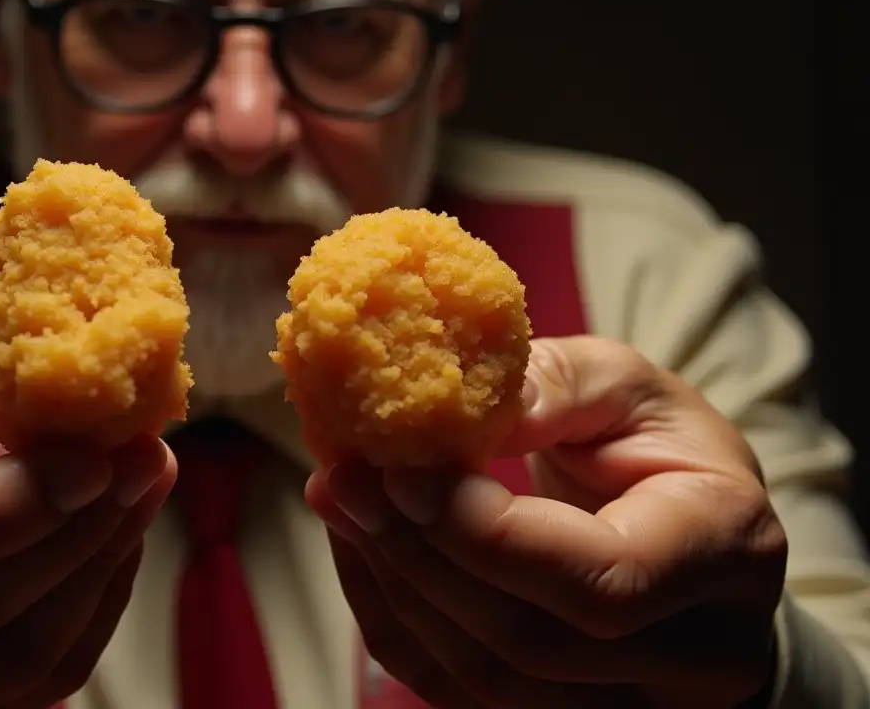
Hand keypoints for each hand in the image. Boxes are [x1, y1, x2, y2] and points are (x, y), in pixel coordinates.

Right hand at [0, 299, 174, 708]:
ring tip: (142, 484)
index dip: (1, 512)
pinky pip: (31, 682)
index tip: (93, 458)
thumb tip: (75, 377)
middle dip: (73, 534)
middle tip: (145, 457)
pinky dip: (92, 605)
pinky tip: (113, 534)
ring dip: (99, 569)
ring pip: (7, 662)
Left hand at [306, 336, 786, 708]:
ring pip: (487, 679)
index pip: (603, 578)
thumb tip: (454, 400)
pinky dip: (393, 618)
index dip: (489, 535)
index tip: (403, 470)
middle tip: (346, 478)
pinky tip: (359, 545)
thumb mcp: (627, 386)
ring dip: (393, 584)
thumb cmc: (657, 447)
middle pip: (533, 640)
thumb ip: (554, 385)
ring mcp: (632, 704)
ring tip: (340, 499)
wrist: (684, 532)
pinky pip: (459, 691)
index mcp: (723, 547)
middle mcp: (695, 654)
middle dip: (421, 555)